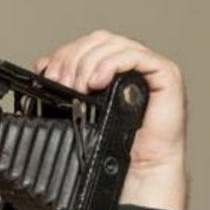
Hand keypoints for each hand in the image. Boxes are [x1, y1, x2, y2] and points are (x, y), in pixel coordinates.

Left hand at [35, 30, 188, 209]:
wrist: (139, 170)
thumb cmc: (115, 144)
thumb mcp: (79, 110)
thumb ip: (65, 84)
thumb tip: (43, 63)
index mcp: (111, 67)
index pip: (86, 45)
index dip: (66, 54)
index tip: (50, 75)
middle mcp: (131, 63)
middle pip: (98, 40)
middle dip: (73, 58)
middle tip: (62, 82)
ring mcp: (148, 67)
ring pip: (114, 44)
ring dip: (89, 62)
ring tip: (79, 86)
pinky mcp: (165, 74)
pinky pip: (138, 56)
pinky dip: (112, 64)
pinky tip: (98, 81)